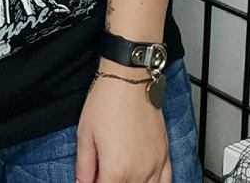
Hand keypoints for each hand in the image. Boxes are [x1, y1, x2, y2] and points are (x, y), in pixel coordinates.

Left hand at [76, 66, 170, 182]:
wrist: (129, 78)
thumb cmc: (106, 101)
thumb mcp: (85, 134)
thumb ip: (84, 166)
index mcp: (116, 171)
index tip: (90, 180)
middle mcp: (139, 173)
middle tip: (101, 173)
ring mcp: (155, 165)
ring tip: (119, 175)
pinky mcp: (164, 155)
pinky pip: (165, 182)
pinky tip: (144, 181)